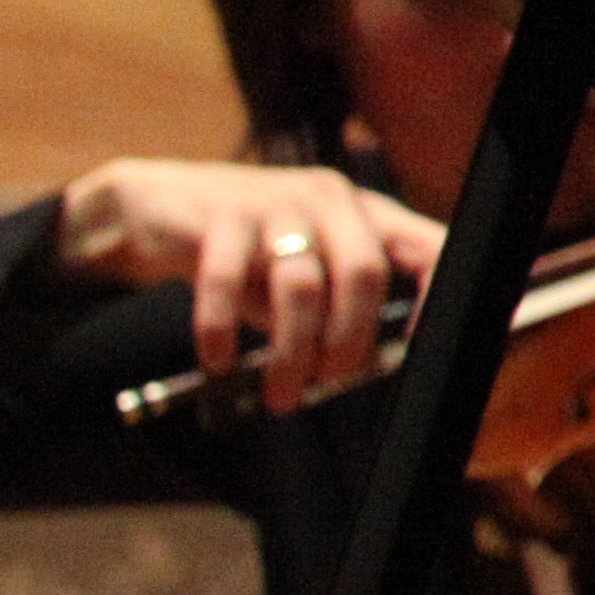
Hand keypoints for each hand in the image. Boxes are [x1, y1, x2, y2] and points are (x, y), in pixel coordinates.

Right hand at [52, 158, 444, 416]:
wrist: (157, 206)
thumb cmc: (241, 253)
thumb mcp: (297, 275)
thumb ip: (330, 310)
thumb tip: (354, 368)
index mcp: (364, 215)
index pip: (427, 248)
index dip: (437, 300)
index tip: (421, 352)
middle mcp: (330, 199)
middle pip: (363, 274)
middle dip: (348, 342)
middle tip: (327, 384)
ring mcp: (277, 202)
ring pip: (301, 286)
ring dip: (292, 352)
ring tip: (278, 394)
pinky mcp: (221, 214)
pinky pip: (227, 281)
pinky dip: (221, 331)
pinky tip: (216, 361)